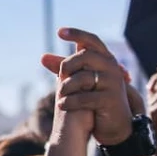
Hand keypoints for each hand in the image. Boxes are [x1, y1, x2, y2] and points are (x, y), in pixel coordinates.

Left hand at [41, 28, 133, 146]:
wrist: (114, 123)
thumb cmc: (95, 97)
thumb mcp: (80, 80)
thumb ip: (64, 68)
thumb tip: (42, 57)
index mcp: (105, 59)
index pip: (92, 40)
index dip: (77, 34)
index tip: (59, 32)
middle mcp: (112, 67)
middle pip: (84, 56)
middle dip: (67, 66)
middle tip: (60, 76)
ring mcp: (113, 83)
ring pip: (82, 78)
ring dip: (66, 87)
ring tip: (59, 96)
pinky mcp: (110, 100)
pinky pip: (85, 97)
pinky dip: (70, 101)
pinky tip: (61, 105)